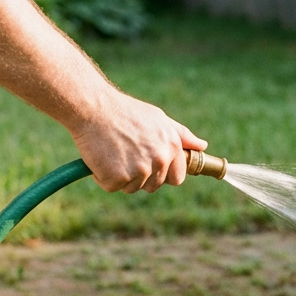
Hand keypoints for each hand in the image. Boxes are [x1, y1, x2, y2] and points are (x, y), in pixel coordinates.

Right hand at [69, 90, 207, 192]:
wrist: (93, 108)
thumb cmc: (125, 112)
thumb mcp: (159, 118)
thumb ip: (181, 135)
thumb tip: (202, 146)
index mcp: (172, 147)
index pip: (177, 178)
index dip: (163, 174)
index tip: (150, 165)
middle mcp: (159, 160)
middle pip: (154, 185)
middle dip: (140, 175)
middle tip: (125, 153)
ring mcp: (139, 170)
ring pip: (133, 188)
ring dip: (122, 176)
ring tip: (113, 151)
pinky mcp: (118, 178)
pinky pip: (113, 186)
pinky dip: (104, 176)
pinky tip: (101, 156)